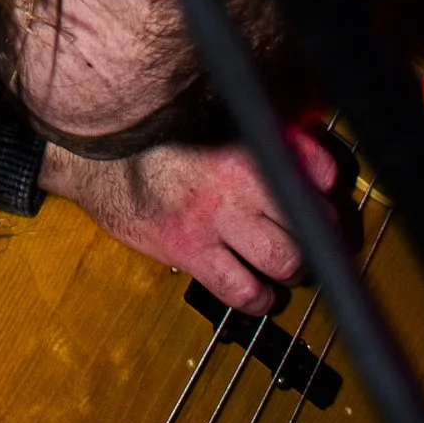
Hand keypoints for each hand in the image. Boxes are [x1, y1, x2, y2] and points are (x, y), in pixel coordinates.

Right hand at [44, 130, 340, 314]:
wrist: (93, 159)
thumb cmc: (154, 142)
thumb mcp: (212, 125)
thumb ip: (265, 137)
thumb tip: (317, 166)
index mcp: (243, 140)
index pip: (316, 166)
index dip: (330, 187)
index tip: (328, 198)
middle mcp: (234, 179)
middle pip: (310, 219)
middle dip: (318, 232)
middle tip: (310, 235)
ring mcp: (212, 218)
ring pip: (285, 260)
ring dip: (294, 267)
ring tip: (287, 263)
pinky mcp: (189, 250)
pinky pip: (243, 290)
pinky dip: (261, 297)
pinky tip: (260, 289)